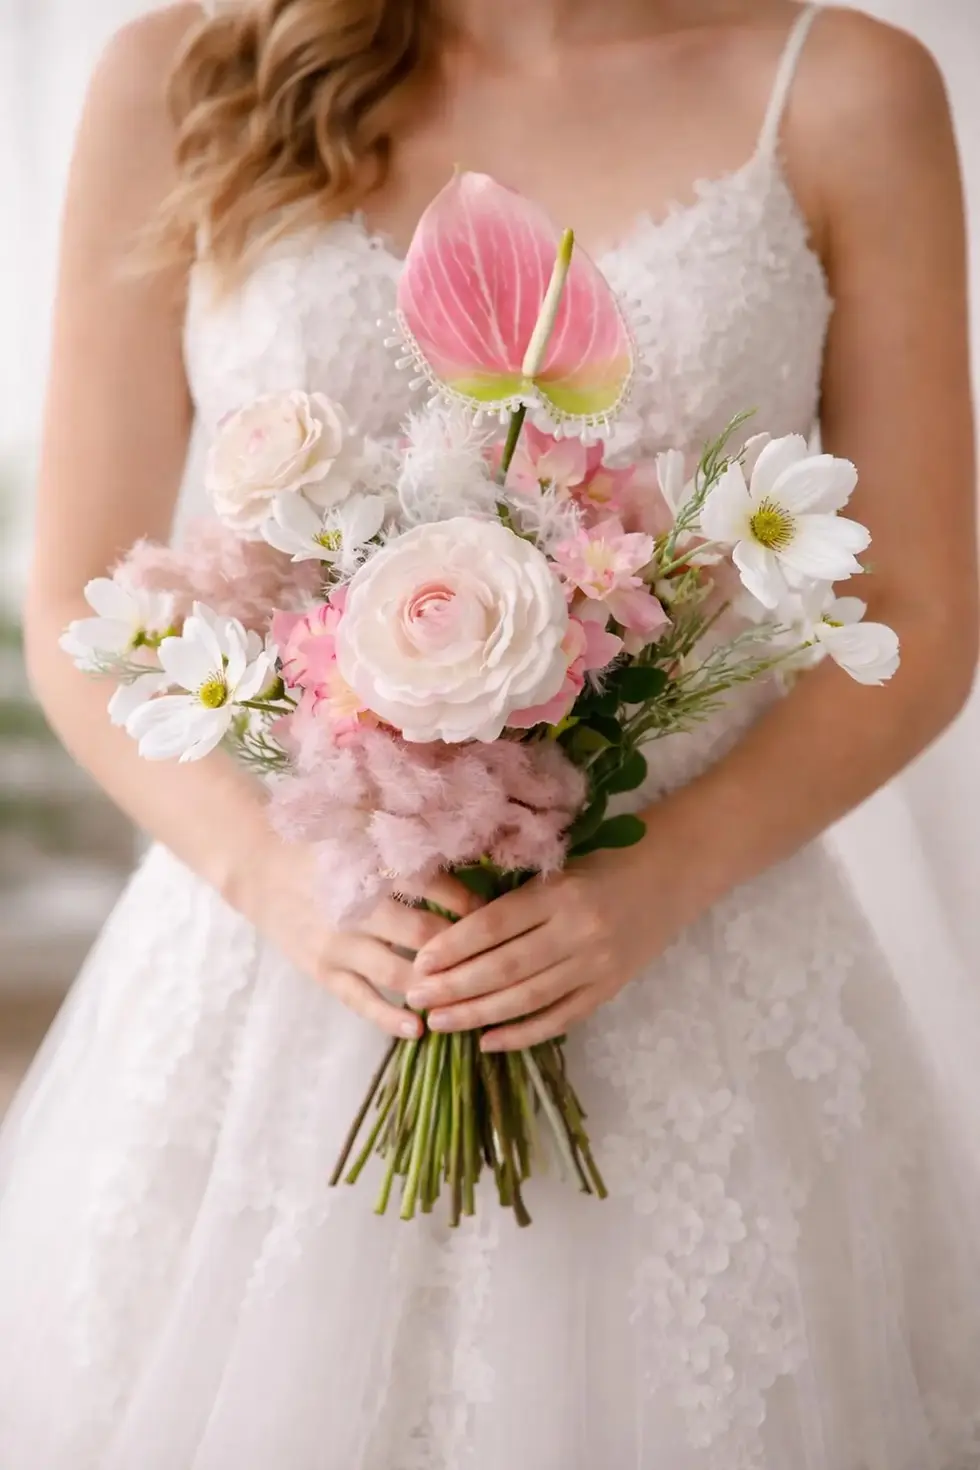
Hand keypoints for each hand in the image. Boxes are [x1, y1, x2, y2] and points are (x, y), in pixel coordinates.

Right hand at [238, 834, 484, 1039]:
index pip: (434, 886)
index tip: (498, 912)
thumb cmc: (326, 844)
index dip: (470, 902)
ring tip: (470, 997)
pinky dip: (388, 1017)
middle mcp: (357, 907)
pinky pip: (360, 1000)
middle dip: (462, 948)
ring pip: (397, 971)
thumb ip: (408, 838)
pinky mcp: (323, 970)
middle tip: (495, 957)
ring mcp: (339, 944)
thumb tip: (469, 844)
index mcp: (372, 866)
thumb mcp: (363, 826)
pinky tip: (418, 1030)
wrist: (260, 866)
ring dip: (434, 986)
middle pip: (422, 932)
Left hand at [406, 833, 688, 1050]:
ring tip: (439, 1023)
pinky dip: (524, 1033)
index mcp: (560, 892)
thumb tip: (453, 926)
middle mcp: (579, 932)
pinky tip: (489, 1041)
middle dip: (455, 987)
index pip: (494, 925)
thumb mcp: (560, 862)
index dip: (453, 946)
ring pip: (528, 999)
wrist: (675, 871)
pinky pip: (561, 1018)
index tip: (420, 961)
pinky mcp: (610, 988)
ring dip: (479, 1014)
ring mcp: (597, 965)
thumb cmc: (607, 857)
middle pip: (505, 968)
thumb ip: (517, 894)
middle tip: (416, 998)